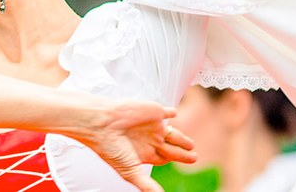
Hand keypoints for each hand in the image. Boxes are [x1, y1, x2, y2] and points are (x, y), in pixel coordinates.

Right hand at [80, 100, 195, 191]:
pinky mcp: (153, 111)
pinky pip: (166, 112)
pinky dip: (171, 113)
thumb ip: (146, 184)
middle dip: (183, 154)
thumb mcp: (130, 171)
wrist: (102, 124)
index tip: (184, 165)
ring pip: (172, 132)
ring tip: (191, 145)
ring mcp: (152, 126)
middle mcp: (149, 139)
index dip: (173, 161)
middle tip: (194, 157)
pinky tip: (174, 114)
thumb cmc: (111, 147)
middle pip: (171, 148)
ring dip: (182, 138)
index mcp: (144, 153)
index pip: (163, 159)